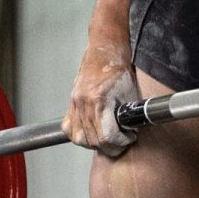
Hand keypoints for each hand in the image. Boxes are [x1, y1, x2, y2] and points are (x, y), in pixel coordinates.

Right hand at [63, 39, 139, 158]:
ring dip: (94, 144)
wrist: (105, 51)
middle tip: (121, 142)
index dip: (120, 142)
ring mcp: (75, 103)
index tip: (128, 139)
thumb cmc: (118, 68)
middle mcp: (83, 103)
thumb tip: (129, 132)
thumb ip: (127, 115)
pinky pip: (69, 128)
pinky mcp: (71, 102)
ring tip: (107, 139)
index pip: (106, 136)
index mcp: (99, 100)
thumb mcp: (129, 93)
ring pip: (79, 137)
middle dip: (110, 146)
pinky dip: (79, 135)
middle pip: (93, 140)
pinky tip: (90, 133)